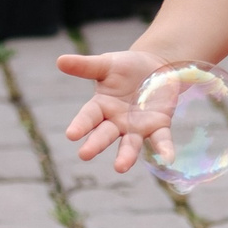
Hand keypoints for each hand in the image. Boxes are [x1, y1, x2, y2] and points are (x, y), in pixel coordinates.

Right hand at [57, 46, 174, 173]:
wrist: (156, 67)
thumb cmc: (127, 67)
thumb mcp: (107, 64)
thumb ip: (85, 66)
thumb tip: (60, 60)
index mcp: (101, 106)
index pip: (88, 117)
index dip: (80, 125)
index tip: (71, 135)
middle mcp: (116, 121)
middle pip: (105, 134)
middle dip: (96, 144)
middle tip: (85, 155)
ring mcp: (137, 127)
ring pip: (130, 144)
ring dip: (126, 156)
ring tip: (120, 167)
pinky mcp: (158, 126)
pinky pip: (161, 140)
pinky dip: (164, 150)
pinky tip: (167, 159)